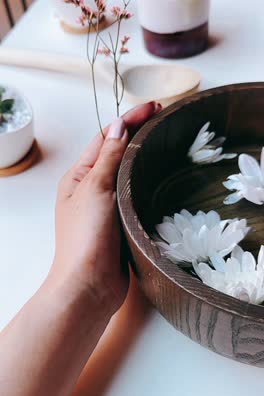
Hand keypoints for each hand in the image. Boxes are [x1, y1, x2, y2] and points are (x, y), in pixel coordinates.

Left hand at [47, 102, 160, 319]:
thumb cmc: (85, 239)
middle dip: (137, 134)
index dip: (129, 121)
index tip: (154, 107)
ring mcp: (106, 207)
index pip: (105, 138)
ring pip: (126, 174)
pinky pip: (133, 196)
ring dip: (142, 156)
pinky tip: (159, 178)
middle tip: (164, 119)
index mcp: (79, 177)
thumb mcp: (95, 190)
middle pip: (116, 153)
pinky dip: (145, 183)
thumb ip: (109, 158)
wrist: (89, 286)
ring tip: (164, 142)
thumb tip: (118, 127)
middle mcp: (91, 189)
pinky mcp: (120, 224)